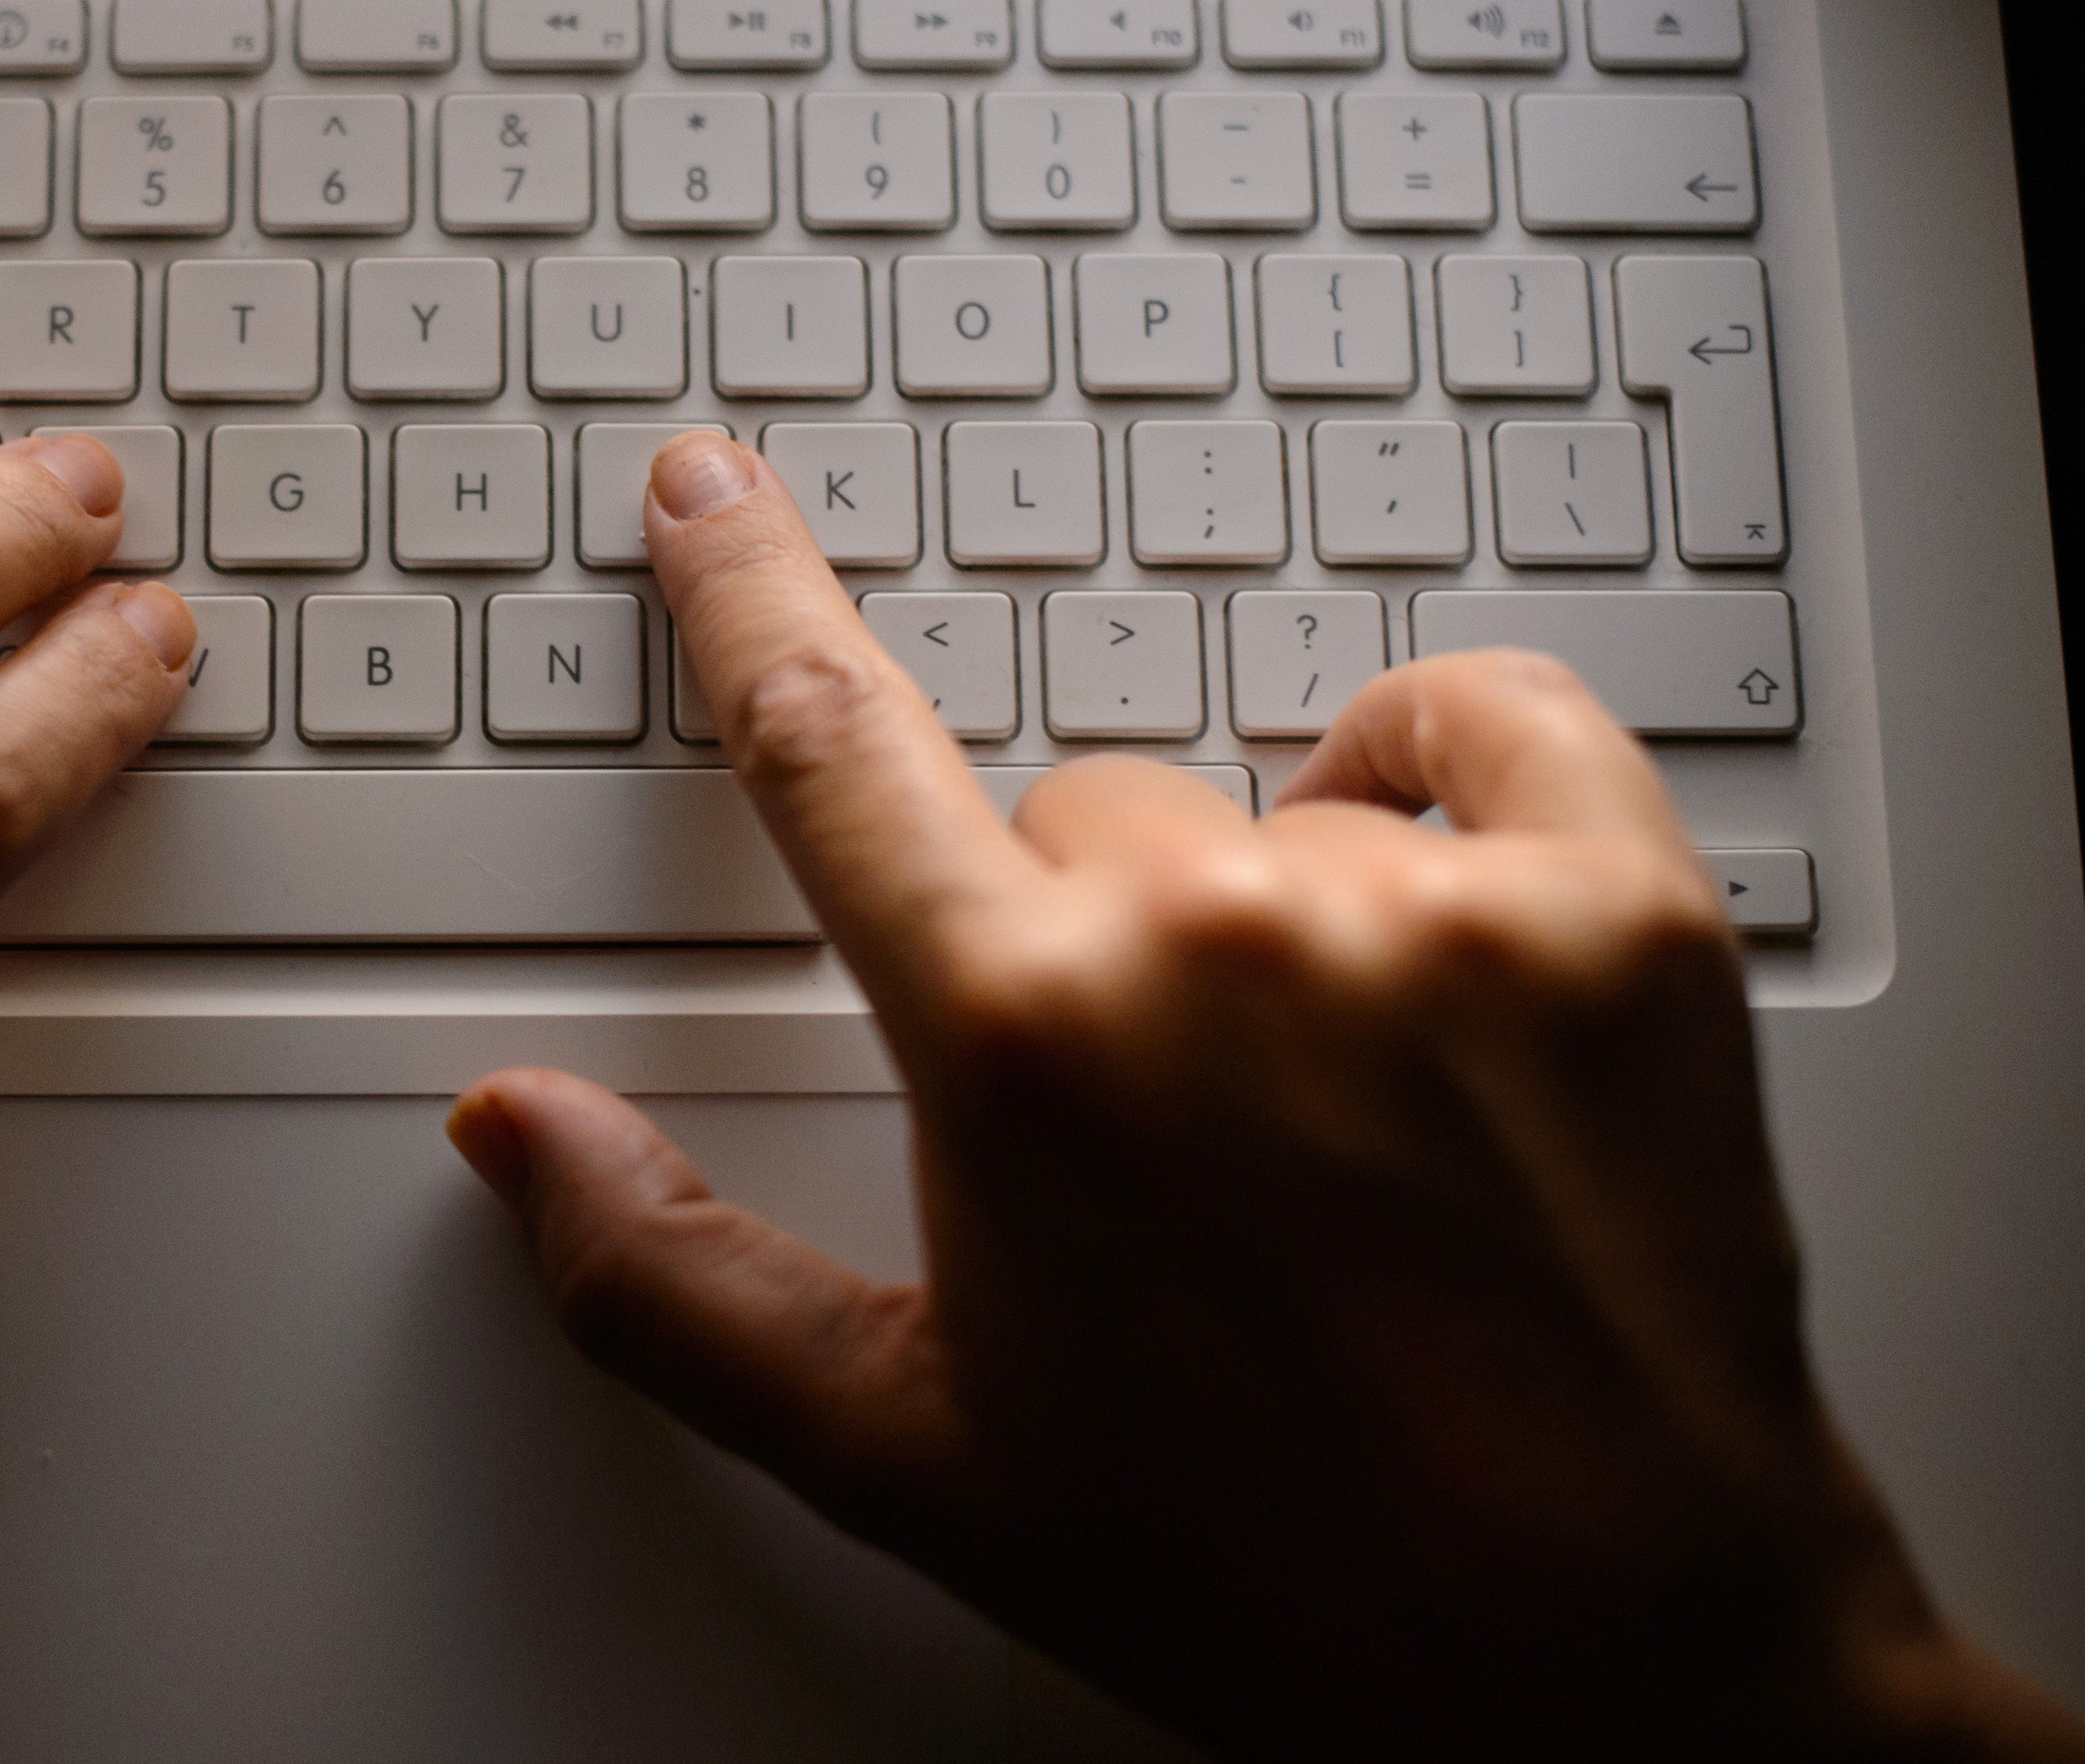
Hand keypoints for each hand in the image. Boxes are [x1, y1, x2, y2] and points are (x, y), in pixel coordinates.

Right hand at [451, 432, 2084, 1762]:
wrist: (1619, 1669)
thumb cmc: (1275, 1577)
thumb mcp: (916, 1455)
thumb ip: (671, 1277)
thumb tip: (517, 1137)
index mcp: (1022, 1043)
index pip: (825, 739)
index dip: (750, 592)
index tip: (718, 493)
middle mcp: (1216, 937)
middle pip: (1069, 819)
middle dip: (1084, 953)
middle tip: (1175, 1148)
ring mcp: (1433, 910)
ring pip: (1268, 806)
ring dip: (1275, 922)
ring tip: (1342, 1131)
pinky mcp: (1622, 906)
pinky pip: (1485, 717)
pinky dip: (1449, 779)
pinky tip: (1441, 925)